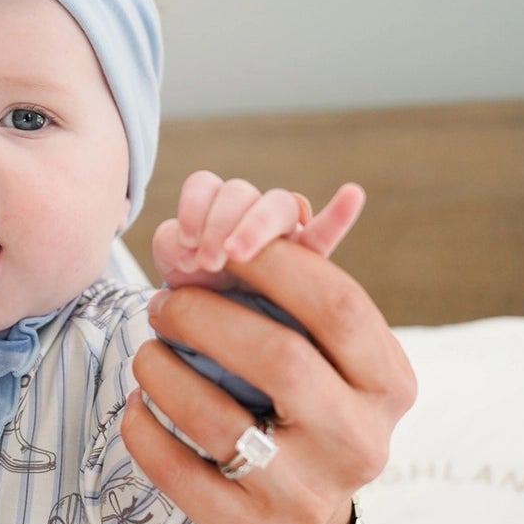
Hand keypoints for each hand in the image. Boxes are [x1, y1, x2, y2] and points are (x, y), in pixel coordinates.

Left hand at [123, 238, 414, 523]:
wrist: (296, 520)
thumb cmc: (300, 407)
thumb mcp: (324, 357)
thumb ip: (301, 293)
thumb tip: (269, 215)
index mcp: (389, 385)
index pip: (339, 306)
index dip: (273, 264)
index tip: (219, 245)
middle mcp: (362, 444)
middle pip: (279, 358)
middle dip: (204, 317)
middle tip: (161, 303)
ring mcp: (309, 497)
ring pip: (218, 419)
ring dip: (163, 373)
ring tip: (145, 353)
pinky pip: (180, 473)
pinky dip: (145, 432)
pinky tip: (137, 408)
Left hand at [153, 172, 364, 289]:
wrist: (219, 338)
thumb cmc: (196, 294)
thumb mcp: (175, 270)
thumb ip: (172, 246)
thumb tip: (181, 241)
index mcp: (213, 211)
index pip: (206, 185)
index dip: (193, 206)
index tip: (185, 243)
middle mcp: (250, 215)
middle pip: (240, 191)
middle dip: (220, 222)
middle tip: (208, 260)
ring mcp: (283, 235)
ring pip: (277, 204)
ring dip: (254, 226)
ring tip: (235, 257)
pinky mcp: (309, 261)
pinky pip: (326, 233)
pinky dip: (338, 215)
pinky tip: (351, 195)